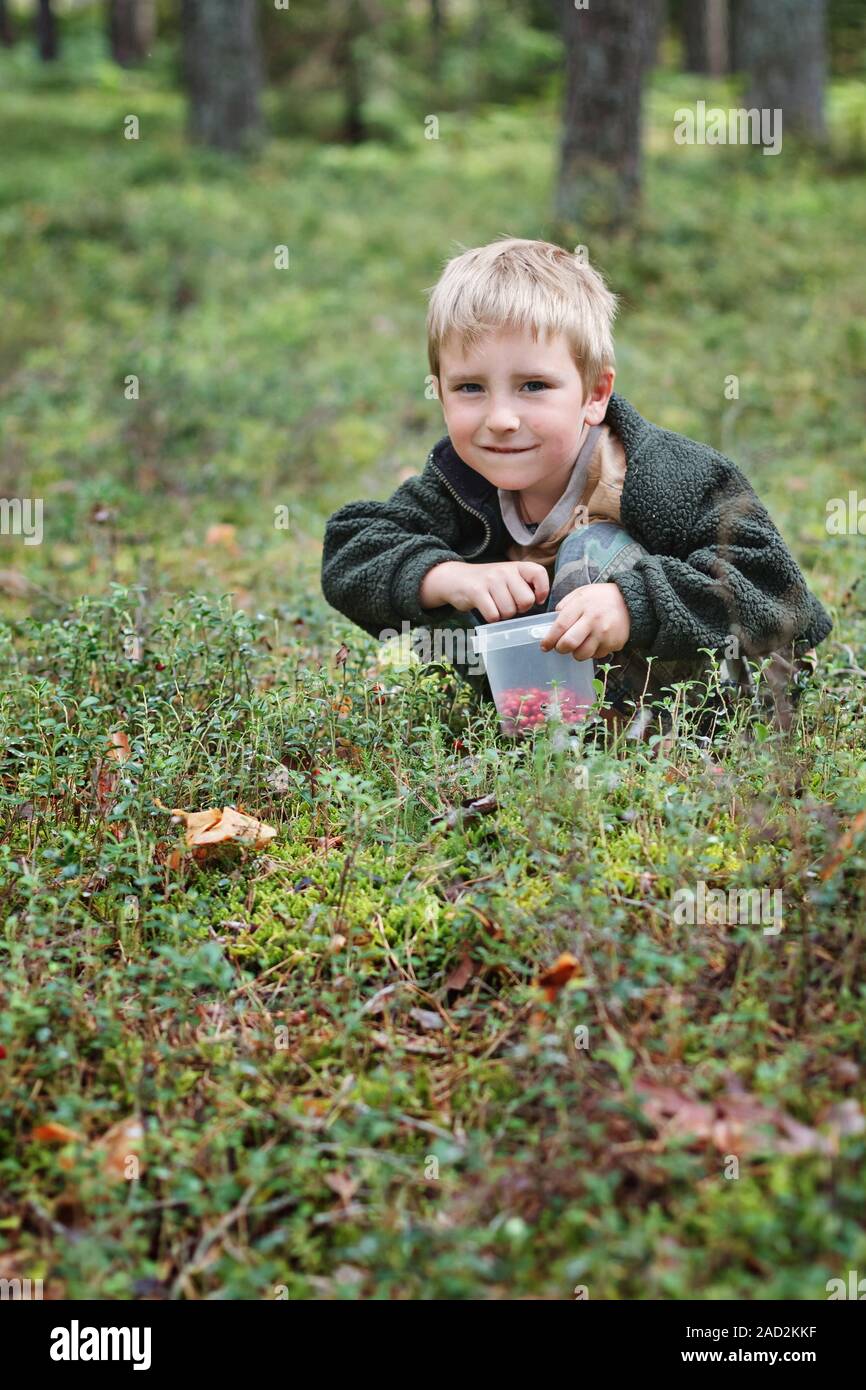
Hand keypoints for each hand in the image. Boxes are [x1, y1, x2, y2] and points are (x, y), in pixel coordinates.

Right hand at [420, 560, 548, 621]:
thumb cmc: (488, 583)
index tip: (536, 599)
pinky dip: (491, 618)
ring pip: (509, 611)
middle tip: (509, 604)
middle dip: (519, 609)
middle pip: (526, 600)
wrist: (456, 579)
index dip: (542, 590)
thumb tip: (539, 602)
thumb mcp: (508, 577)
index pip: (539, 573)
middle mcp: (505, 571)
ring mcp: (490, 580)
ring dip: (503, 615)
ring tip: (495, 605)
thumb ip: (524, 585)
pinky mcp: (476, 592)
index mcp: (516, 566)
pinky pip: (493, 615)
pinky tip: (487, 609)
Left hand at [539, 582, 630, 660]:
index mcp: (582, 605)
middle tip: (560, 647)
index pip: (560, 626)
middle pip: (569, 644)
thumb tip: (551, 623)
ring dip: (576, 653)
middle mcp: (593, 620)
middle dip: (560, 649)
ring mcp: (605, 634)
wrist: (630, 601)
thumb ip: (565, 606)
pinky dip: (592, 652)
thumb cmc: (601, 597)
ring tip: (579, 644)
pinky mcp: (614, 643)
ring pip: (582, 654)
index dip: (549, 639)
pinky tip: (595, 641)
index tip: (544, 646)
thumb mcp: (581, 593)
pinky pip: (597, 655)